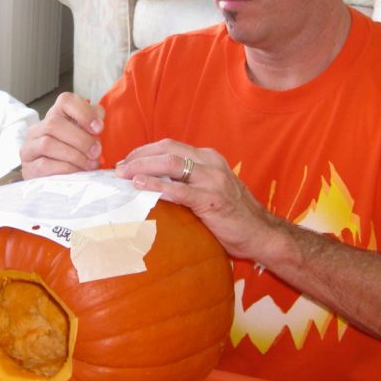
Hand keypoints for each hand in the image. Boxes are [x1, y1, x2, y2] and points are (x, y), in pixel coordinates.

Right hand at [19, 92, 104, 178]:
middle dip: (80, 139)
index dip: (84, 112)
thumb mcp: (85, 138)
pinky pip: (44, 165)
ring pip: (47, 144)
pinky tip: (76, 173)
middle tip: (96, 152)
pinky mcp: (27, 168)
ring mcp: (29, 148)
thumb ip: (93, 125)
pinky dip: (65, 168)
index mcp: (55, 117)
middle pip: (54, 123)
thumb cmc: (73, 157)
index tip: (98, 128)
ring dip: (74, 155)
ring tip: (89, 164)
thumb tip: (98, 120)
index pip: (65, 101)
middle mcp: (38, 129)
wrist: (55, 184)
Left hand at [114, 140, 276, 260]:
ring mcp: (213, 180)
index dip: (144, 152)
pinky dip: (157, 186)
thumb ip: (187, 183)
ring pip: (170, 163)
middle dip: (138, 156)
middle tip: (118, 168)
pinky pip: (180, 190)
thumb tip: (153, 185)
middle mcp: (211, 163)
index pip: (170, 146)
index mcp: (209, 158)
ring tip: (123, 175)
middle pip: (167, 149)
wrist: (262, 234)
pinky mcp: (212, 200)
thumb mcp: (209, 190)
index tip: (126, 162)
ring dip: (142, 167)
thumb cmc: (233, 216)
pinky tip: (141, 187)